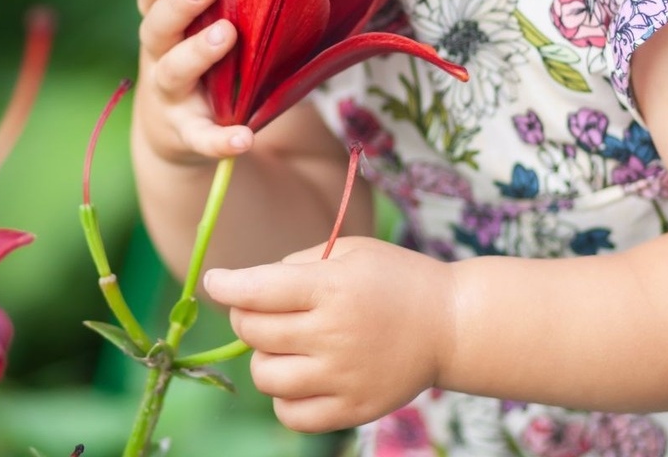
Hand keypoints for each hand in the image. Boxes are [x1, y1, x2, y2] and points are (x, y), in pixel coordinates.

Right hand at [133, 0, 252, 164]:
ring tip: (226, 35)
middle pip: (157, 27)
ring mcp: (171, 97)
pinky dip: (222, 139)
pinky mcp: (188, 134)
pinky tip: (244, 138)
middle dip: (178, 5)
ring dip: (197, 52)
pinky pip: (202, 138)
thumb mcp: (192, 29)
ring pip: (174, 72)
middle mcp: (159, 57)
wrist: (169, 131)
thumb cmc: (194, 62)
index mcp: (163, 26)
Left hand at [203, 237, 455, 432]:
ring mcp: (343, 377)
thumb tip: (248, 288)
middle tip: (263, 310)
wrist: (452, 325)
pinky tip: (299, 377)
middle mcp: (334, 335)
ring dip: (264, 357)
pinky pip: (291, 415)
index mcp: (332, 288)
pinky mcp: (354, 409)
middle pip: (253, 332)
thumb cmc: (395, 279)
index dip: (225, 285)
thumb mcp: (350, 251)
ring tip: (286, 345)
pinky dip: (283, 398)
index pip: (256, 290)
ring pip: (265, 375)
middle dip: (245, 317)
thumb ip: (296, 265)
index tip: (215, 282)